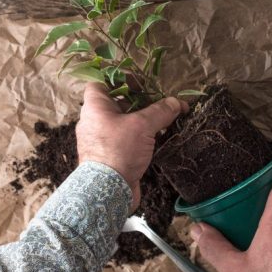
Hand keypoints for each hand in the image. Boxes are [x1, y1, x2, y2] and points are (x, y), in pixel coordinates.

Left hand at [76, 83, 186, 210]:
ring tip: (161, 120)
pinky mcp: (108, 156)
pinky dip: (138, 137)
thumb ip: (161, 111)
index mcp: (95, 108)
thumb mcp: (143, 126)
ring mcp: (100, 140)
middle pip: (115, 103)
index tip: (139, 84)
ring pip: (121, 123)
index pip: (100, 84)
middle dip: (137, 101)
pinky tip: (155, 140)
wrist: (108, 191)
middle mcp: (93, 122)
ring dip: (140, 120)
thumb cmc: (119, 150)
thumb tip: (177, 102)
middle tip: (156, 102)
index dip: (118, 80)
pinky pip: (124, 140)